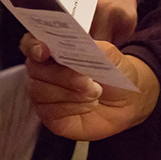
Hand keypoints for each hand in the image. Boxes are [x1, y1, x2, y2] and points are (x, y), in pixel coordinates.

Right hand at [21, 33, 158, 140]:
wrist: (129, 102)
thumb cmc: (116, 75)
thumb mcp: (113, 57)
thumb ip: (95, 48)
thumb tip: (81, 45)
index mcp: (56, 51)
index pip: (31, 44)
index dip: (33, 46)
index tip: (44, 51)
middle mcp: (45, 72)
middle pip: (35, 70)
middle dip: (64, 75)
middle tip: (89, 80)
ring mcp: (45, 94)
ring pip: (41, 91)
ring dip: (72, 93)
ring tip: (95, 93)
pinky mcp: (50, 115)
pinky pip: (50, 111)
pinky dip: (73, 107)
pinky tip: (89, 105)